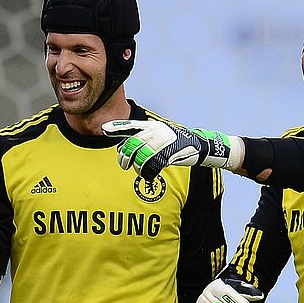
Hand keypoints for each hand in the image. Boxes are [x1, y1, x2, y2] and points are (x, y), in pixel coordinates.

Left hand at [102, 119, 242, 181]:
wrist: (200, 145)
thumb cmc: (177, 143)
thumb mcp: (161, 135)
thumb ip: (144, 138)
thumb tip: (125, 148)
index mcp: (152, 126)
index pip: (130, 126)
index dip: (116, 128)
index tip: (103, 130)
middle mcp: (155, 132)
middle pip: (131, 145)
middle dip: (124, 157)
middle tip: (123, 164)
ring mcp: (161, 143)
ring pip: (140, 158)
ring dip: (137, 168)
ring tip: (139, 171)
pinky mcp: (168, 155)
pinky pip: (151, 166)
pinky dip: (147, 174)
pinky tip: (149, 176)